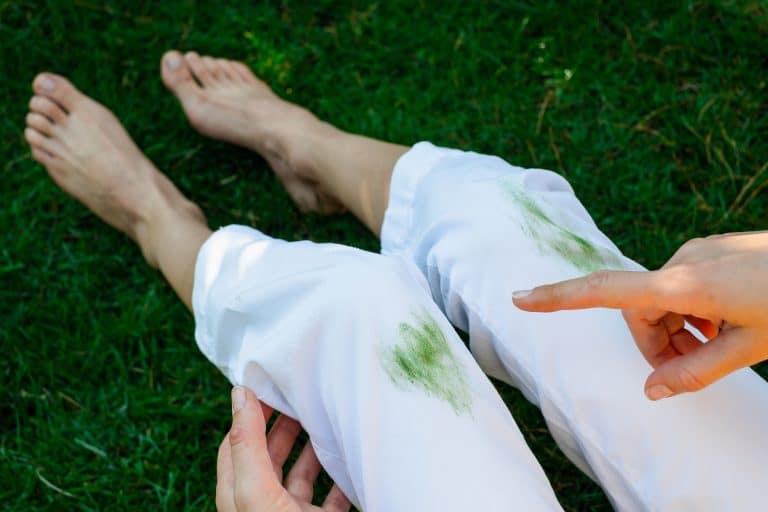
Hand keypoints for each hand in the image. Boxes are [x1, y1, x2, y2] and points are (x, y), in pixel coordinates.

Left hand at [217, 386, 351, 511]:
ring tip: (326, 420)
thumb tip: (239, 394)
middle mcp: (263, 503)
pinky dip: (341, 476)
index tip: (269, 387)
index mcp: (238, 495)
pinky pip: (333, 494)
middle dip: (283, 424)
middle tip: (301, 398)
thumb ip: (248, 446)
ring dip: (313, 448)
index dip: (249, 414)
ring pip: (301, 473)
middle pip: (270, 454)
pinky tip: (349, 459)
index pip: (236, 443)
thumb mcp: (256, 491)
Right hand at [513, 232, 767, 399]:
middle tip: (688, 370)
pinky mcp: (712, 250)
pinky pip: (684, 285)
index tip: (520, 298)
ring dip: (678, 329)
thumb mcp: (751, 348)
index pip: (606, 292)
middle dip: (656, 343)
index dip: (559, 297)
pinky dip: (693, 311)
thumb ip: (696, 371)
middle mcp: (682, 261)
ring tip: (719, 347)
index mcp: (685, 284)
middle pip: (639, 309)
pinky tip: (726, 323)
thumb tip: (653, 390)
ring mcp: (698, 252)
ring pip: (663, 299)